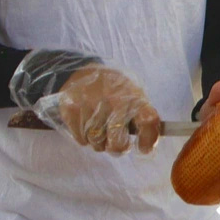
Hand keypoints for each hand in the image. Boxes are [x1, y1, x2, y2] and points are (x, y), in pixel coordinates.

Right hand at [41, 65, 160, 153]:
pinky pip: (81, 139)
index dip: (148, 140)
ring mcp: (91, 105)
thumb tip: (146, 148)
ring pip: (96, 144)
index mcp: (134, 96)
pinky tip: (87, 124)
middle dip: (117, 148)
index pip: (148, 121)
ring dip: (99, 142)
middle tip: (117, 144)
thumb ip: (142, 118)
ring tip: (100, 128)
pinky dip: (85, 138)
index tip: (143, 148)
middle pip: (117, 143)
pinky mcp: (72, 109)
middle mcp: (113, 100)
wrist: (84, 71)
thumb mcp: (134, 96)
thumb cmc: (115, 90)